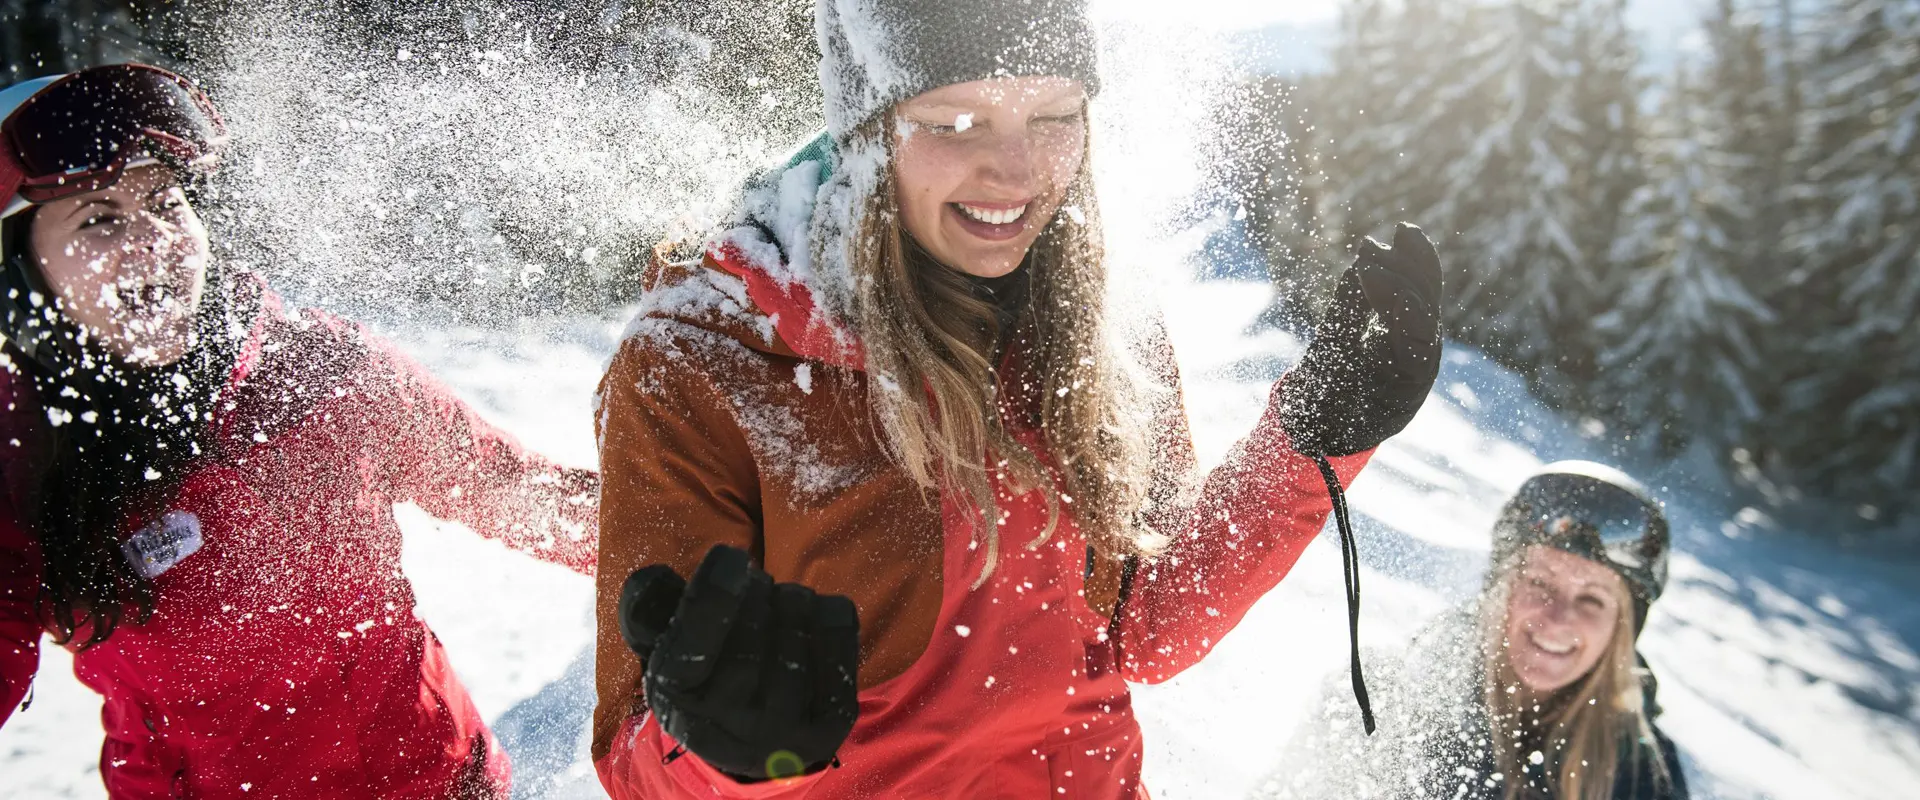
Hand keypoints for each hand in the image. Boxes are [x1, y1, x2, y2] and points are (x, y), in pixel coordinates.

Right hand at [625, 545, 860, 781]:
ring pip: (796, 631)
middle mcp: (729, 722)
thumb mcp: (663, 644)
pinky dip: (830, 616)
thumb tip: (654, 577)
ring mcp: (782, 730)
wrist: (752, 748)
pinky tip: (816, 617)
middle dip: (758, 589)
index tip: (730, 555)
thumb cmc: (704, 675)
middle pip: (753, 625)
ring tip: (782, 605)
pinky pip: (838, 643)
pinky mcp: (829, 726)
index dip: (714, 593)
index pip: (693, 643)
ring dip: (793, 600)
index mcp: (678, 697)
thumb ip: (647, 606)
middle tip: (756, 586)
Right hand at [1279, 222, 1441, 456]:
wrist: (1340, 424)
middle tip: (1366, 249)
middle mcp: (1423, 356)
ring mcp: (1421, 337)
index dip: (1397, 304)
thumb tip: (1358, 272)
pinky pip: (1420, 288)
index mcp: (1407, 383)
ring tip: (1392, 235)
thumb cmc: (1329, 410)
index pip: (1415, 338)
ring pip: (1427, 294)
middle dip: (1398, 276)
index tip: (1369, 275)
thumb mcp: (1325, 378)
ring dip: (1410, 262)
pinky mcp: (1411, 322)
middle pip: (1423, 309)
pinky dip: (1414, 262)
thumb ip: (1341, 328)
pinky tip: (1406, 235)